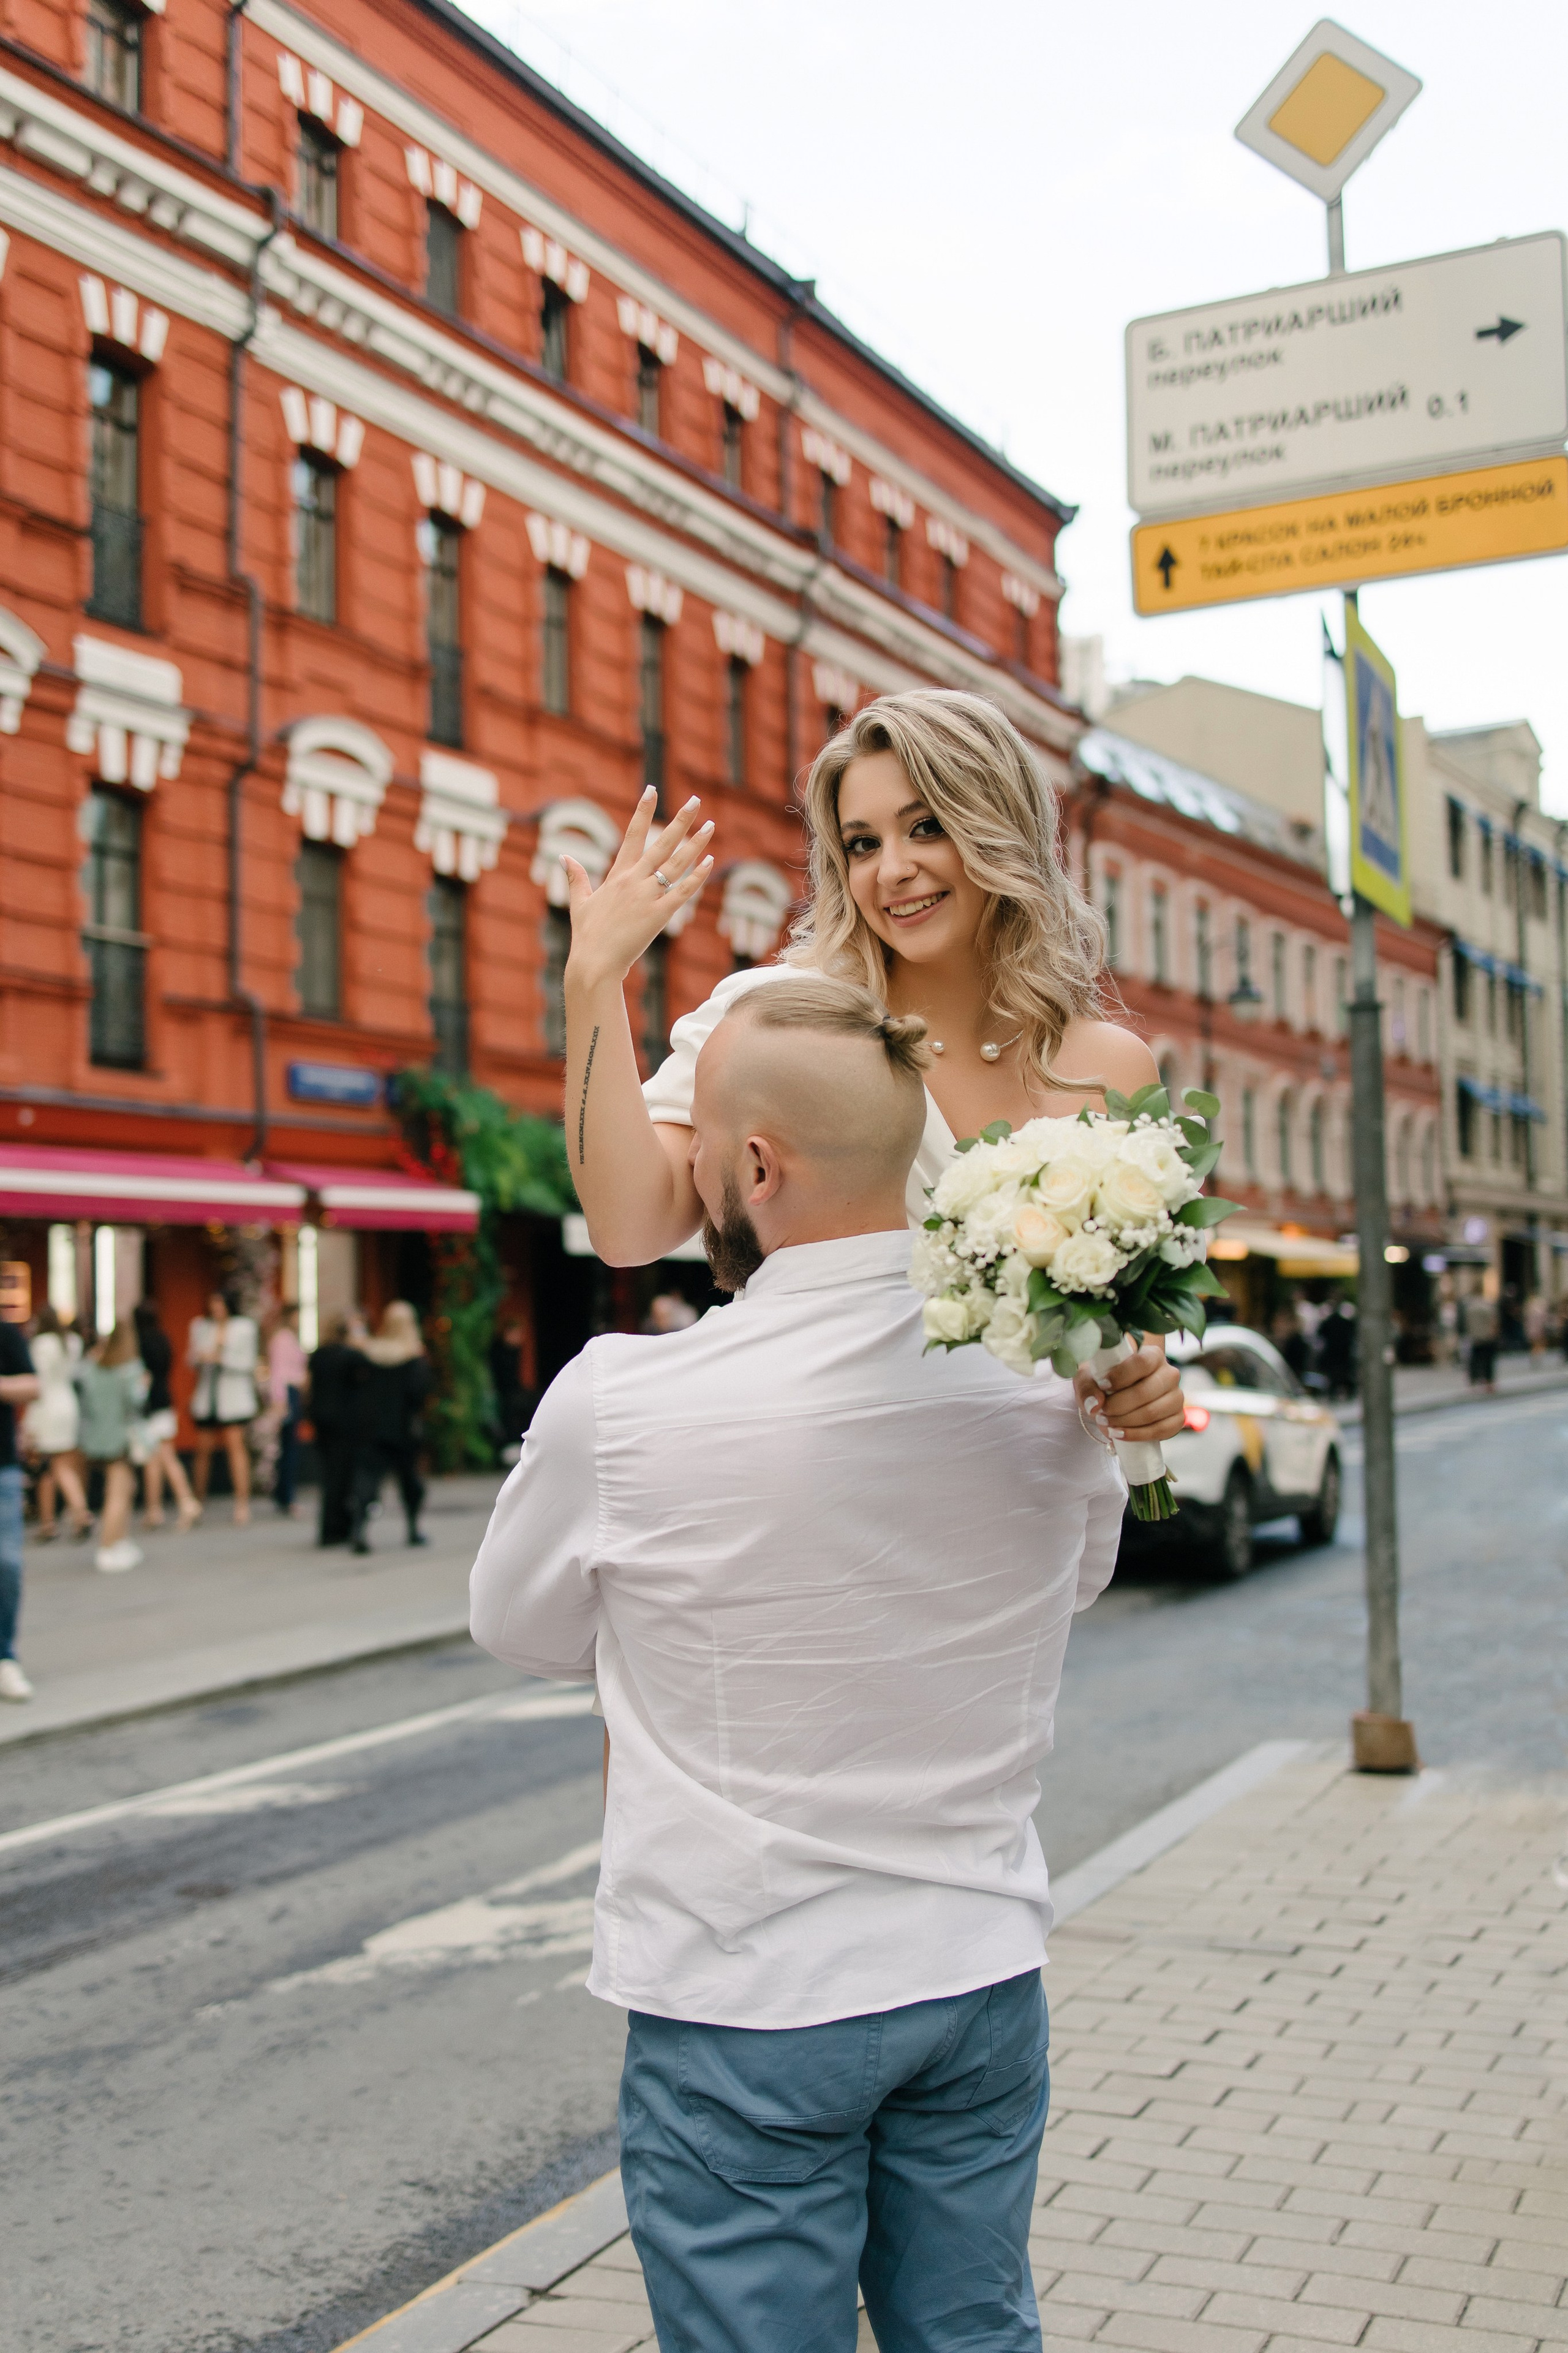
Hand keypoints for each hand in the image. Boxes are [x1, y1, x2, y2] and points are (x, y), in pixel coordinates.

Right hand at [562, 789, 713, 988]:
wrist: (594, 962)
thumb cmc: (587, 935)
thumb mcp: (580, 902)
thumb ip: (575, 877)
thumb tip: (563, 857)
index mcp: (617, 875)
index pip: (632, 834)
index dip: (643, 810)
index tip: (652, 789)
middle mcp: (634, 880)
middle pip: (661, 843)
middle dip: (680, 821)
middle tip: (696, 801)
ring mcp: (647, 897)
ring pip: (676, 864)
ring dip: (695, 844)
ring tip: (710, 825)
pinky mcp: (659, 915)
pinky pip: (683, 892)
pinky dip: (697, 877)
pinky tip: (709, 862)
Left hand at [1073, 1342, 1184, 1445]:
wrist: (1115, 1400)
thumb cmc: (1104, 1383)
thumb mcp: (1089, 1379)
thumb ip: (1088, 1387)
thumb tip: (1095, 1404)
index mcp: (1153, 1356)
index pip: (1142, 1362)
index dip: (1121, 1375)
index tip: (1103, 1385)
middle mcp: (1169, 1374)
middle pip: (1146, 1391)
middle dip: (1118, 1405)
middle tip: (1100, 1412)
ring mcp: (1176, 1397)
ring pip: (1152, 1412)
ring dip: (1125, 1421)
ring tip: (1106, 1423)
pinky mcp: (1177, 1418)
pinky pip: (1161, 1430)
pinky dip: (1137, 1435)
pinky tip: (1119, 1434)